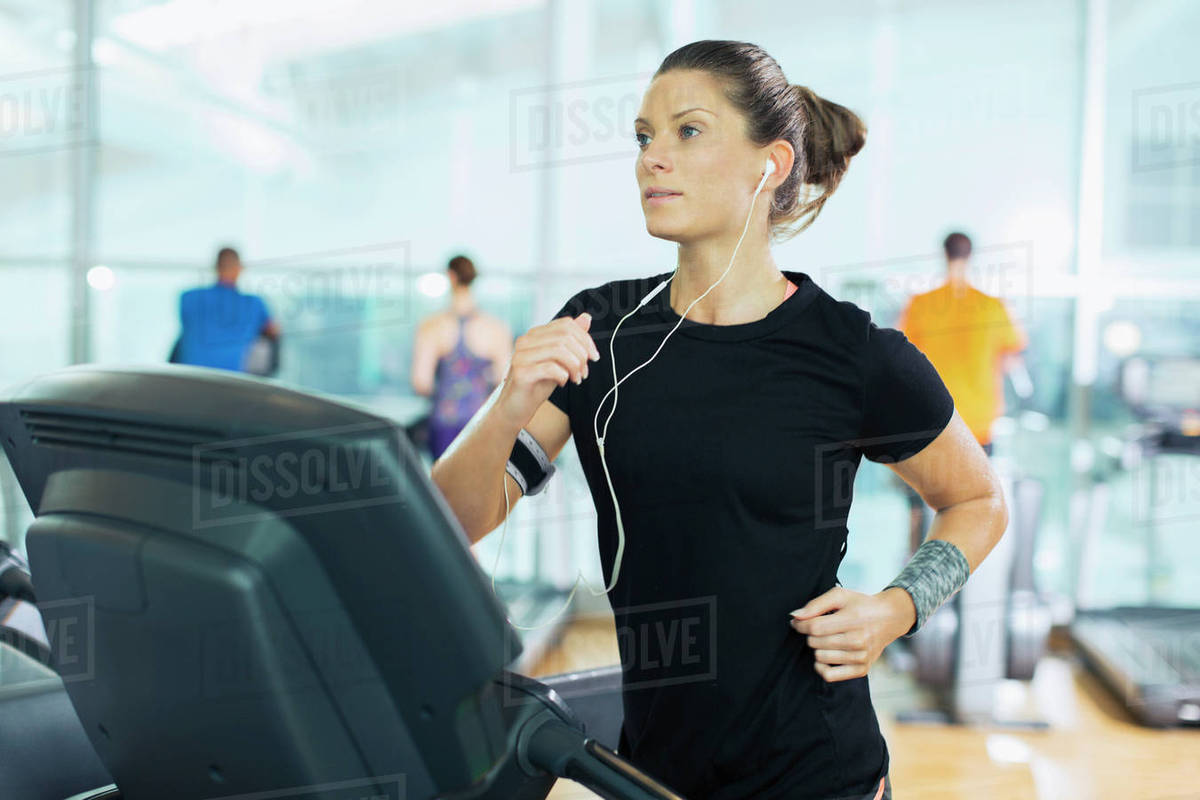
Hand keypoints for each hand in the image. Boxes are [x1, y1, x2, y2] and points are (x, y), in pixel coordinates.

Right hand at [497, 313, 599, 428]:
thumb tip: (586, 317)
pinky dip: (563, 376)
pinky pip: (550, 368)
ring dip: (575, 366)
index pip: (566, 324)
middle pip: (565, 336)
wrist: (515, 408)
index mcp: (535, 335)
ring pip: (559, 350)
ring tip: (576, 379)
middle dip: (582, 355)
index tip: (594, 357)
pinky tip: (562, 383)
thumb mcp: (559, 360)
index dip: (585, 339)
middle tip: (584, 373)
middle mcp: (526, 341)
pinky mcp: (521, 372)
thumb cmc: (537, 384)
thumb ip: (571, 340)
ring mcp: (521, 355)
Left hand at [788, 587, 916, 682]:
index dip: (800, 625)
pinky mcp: (862, 669)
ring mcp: (861, 657)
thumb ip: (816, 605)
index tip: (797, 622)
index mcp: (852, 620)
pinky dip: (821, 667)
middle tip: (819, 628)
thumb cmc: (861, 605)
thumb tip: (795, 616)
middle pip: (815, 643)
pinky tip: (825, 655)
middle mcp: (858, 640)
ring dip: (817, 648)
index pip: (815, 627)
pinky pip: (830, 676)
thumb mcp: (840, 596)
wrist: (889, 618)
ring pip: (820, 658)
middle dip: (810, 635)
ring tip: (826, 639)